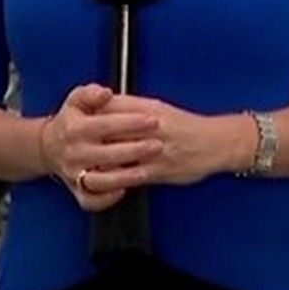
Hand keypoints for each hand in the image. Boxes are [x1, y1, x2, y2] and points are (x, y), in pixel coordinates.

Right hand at [37, 84, 161, 212]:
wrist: (48, 147)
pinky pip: (91, 200)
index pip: (105, 125)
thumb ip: (91, 93)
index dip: (130, 122)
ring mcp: (75, 173)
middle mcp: (75, 152)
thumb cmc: (70, 122)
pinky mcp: (76, 190)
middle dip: (135, 150)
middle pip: (106, 154)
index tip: (152, 120)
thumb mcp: (76, 100)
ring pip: (100, 181)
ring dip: (124, 177)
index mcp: (75, 128)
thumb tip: (105, 93)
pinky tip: (123, 191)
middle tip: (158, 145)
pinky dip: (106, 199)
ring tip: (146, 171)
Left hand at [86, 94, 250, 188]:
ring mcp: (154, 150)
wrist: (218, 143)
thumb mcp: (160, 109)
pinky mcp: (159, 170)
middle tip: (70, 146)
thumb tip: (106, 107)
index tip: (74, 119)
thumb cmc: (187, 126)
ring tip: (81, 166)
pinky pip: (130, 177)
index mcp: (148, 108)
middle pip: (109, 130)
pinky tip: (102, 182)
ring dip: (97, 162)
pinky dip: (114, 180)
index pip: (111, 106)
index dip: (90, 113)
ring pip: (116, 155)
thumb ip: (133, 108)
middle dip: (88, 138)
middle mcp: (150, 127)